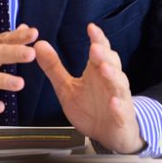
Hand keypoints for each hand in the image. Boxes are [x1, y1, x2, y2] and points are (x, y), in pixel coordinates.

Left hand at [34, 23, 143, 153]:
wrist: (109, 134)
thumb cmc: (90, 108)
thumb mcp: (66, 87)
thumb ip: (54, 67)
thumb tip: (39, 45)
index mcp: (97, 71)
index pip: (100, 50)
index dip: (97, 39)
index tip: (91, 28)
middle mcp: (110, 80)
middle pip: (111, 63)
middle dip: (103, 54)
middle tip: (94, 47)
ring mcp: (118, 97)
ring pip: (119, 83)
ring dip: (112, 75)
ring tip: (104, 69)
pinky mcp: (121, 115)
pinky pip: (121, 109)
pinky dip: (117, 105)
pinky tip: (113, 102)